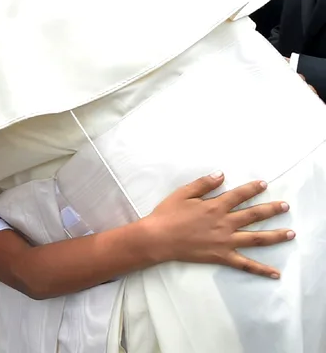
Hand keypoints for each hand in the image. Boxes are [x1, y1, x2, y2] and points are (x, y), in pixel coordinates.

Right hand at [141, 172, 294, 277]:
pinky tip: (275, 273)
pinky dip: (261, 269)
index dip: (252, 189)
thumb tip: (221, 175)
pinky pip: (245, 264)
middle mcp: (225, 223)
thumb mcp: (182, 193)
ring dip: (275, 235)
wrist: (158, 238)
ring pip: (256, 238)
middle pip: (254, 215)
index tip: (264, 184)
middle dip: (272, 210)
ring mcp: (226, 241)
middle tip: (286, 207)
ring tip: (290, 233)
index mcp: (215, 206)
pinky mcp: (222, 256)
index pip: (239, 195)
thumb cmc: (167, 215)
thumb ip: (203, 184)